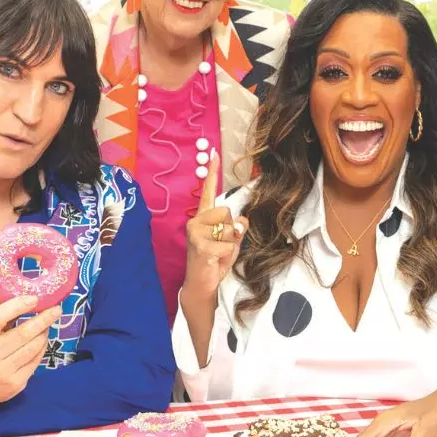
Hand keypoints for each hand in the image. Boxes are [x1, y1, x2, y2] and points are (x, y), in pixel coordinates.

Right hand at [0, 295, 60, 417]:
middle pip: (22, 334)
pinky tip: (42, 342)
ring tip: (47, 326)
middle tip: (56, 310)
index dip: (17, 306)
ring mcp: (3, 373)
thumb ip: (1, 322)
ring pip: (33, 348)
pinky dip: (42, 349)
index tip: (34, 298)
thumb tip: (28, 303)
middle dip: (43, 320)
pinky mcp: (15, 385)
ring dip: (44, 334)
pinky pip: (35, 362)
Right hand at [182, 150, 247, 306]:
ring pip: (227, 228)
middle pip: (226, 211)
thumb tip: (241, 220)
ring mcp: (195, 232)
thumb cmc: (216, 259)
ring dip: (230, 242)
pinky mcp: (199, 245)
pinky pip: (228, 244)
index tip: (214, 153)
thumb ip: (237, 227)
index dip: (213, 173)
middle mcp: (196, 220)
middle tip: (221, 243)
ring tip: (218, 252)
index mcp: (203, 216)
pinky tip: (216, 260)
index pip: (208, 191)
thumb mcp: (231, 240)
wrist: (202, 283)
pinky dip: (228, 254)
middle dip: (230, 229)